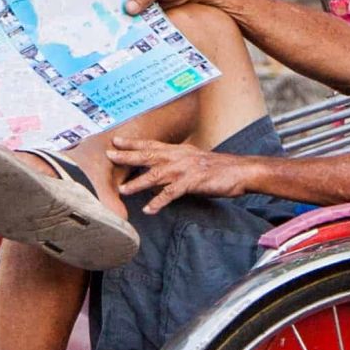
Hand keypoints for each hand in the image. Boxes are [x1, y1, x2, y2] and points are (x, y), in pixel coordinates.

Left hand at [106, 138, 248, 213]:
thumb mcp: (194, 161)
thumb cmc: (219, 168)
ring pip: (156, 174)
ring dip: (138, 182)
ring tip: (122, 190)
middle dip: (128, 155)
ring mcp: (185, 169)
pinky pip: (171, 193)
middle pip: (149, 155)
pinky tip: (149, 210)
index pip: (152, 145)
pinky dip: (159, 202)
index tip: (116, 140)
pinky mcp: (193, 182)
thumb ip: (177, 164)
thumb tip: (162, 171)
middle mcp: (179, 156)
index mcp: (179, 150)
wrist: (240, 171)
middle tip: (109, 155)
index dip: (134, 142)